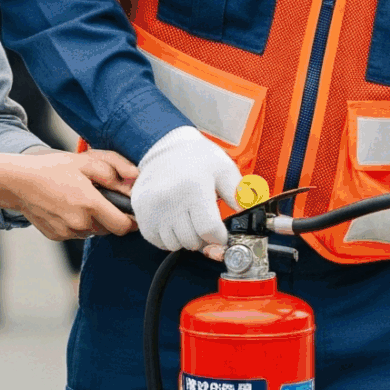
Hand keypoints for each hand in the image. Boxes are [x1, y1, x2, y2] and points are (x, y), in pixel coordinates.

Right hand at [4, 147, 137, 240]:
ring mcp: (68, 232)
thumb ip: (114, 170)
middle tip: (101, 198)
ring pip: (93, 232)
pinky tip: (66, 207)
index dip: (132, 221)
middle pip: (110, 229)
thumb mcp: (85, 161)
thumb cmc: (52, 168)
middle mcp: (80, 223)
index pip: (124, 226)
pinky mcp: (57, 236)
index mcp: (90, 204)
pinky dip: (77, 224)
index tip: (132, 212)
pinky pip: (77, 233)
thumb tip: (135, 180)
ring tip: (80, 200)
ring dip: (94, 220)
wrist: (18, 182)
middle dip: (111, 216)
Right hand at [132, 127, 240, 255]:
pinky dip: (167, 238)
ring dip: (185, 239)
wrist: (164, 146)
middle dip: (203, 237)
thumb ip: (240, 194)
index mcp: (193, 187)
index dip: (219, 237)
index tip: (220, 233)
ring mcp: (152, 206)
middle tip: (204, 223)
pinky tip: (173, 222)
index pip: (209, 231)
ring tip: (188, 221)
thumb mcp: (224, 169)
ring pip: (174, 243)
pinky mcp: (140, 210)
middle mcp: (170, 198)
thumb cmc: (196, 158)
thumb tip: (249, 214)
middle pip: (192, 240)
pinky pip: (156, 240)